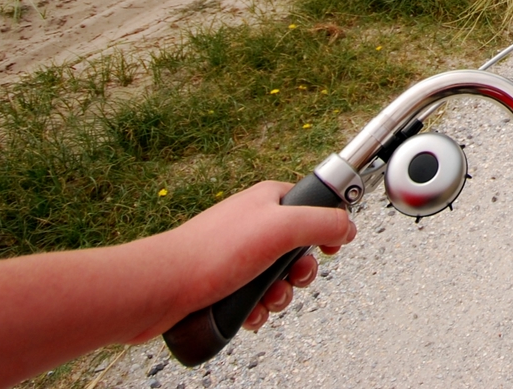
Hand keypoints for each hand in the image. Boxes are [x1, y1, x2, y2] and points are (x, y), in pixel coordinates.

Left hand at [130, 181, 356, 340]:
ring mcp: (238, 255)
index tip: (332, 245)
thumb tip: (349, 226)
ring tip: (266, 298)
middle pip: (299, 248)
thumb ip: (323, 222)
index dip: (327, 227)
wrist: (163, 289)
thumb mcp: (282, 228)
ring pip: (279, 278)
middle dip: (301, 271)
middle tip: (292, 276)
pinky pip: (256, 298)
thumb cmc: (212, 253)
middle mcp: (253, 225)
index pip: (312, 205)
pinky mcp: (225, 283)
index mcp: (268, 201)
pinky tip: (249, 311)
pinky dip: (258, 309)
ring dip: (280, 294)